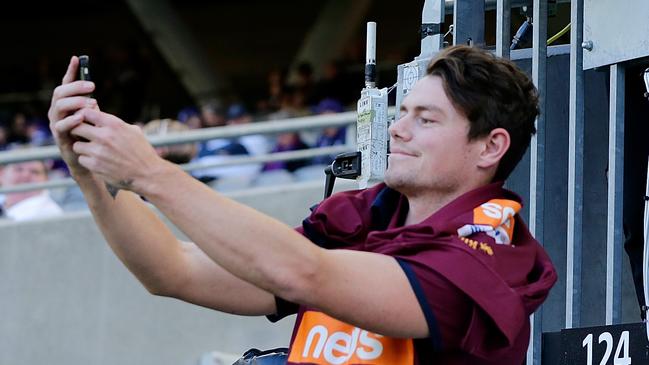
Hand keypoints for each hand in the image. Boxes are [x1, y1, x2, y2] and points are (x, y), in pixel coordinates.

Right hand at [48, 56, 97, 177]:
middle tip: (92, 87)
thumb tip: (93, 89)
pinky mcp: (59, 136)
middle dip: (76, 87)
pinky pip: (61, 125)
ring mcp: (56, 123)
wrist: (90, 159)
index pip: (66, 83)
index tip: (77, 59)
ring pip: (59, 106)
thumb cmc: (92, 135)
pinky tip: (81, 117)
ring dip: (75, 102)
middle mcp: (57, 111)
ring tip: (91, 102)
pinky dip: (72, 120)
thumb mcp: (94, 116)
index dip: (71, 71)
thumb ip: (91, 104)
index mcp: (66, 103)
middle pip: (60, 92)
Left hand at [70, 108, 164, 193]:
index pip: (86, 112)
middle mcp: (104, 136)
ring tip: (93, 151)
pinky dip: (87, 161)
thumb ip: (116, 124)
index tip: (85, 122)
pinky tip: (97, 162)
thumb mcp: (134, 131)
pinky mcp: (95, 166)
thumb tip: (101, 116)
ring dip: (83, 148)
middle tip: (84, 137)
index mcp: (114, 124)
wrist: (147, 174)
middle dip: (79, 132)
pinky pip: (81, 159)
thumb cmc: (142, 152)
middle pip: (76, 128)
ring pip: (76, 145)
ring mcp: (98, 152)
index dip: (83, 117)